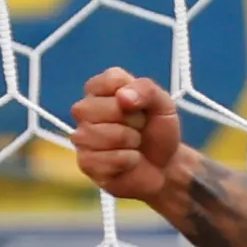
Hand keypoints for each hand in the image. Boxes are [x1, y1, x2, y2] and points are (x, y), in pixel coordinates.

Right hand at [71, 69, 186, 204]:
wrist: (165, 166)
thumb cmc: (157, 131)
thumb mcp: (163, 104)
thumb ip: (146, 90)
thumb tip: (122, 96)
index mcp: (101, 89)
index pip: (110, 79)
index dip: (133, 95)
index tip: (142, 106)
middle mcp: (85, 110)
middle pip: (99, 107)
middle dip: (131, 120)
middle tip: (140, 127)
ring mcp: (82, 136)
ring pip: (98, 134)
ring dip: (129, 141)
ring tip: (135, 144)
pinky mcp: (85, 162)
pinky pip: (103, 159)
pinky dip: (127, 160)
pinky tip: (130, 160)